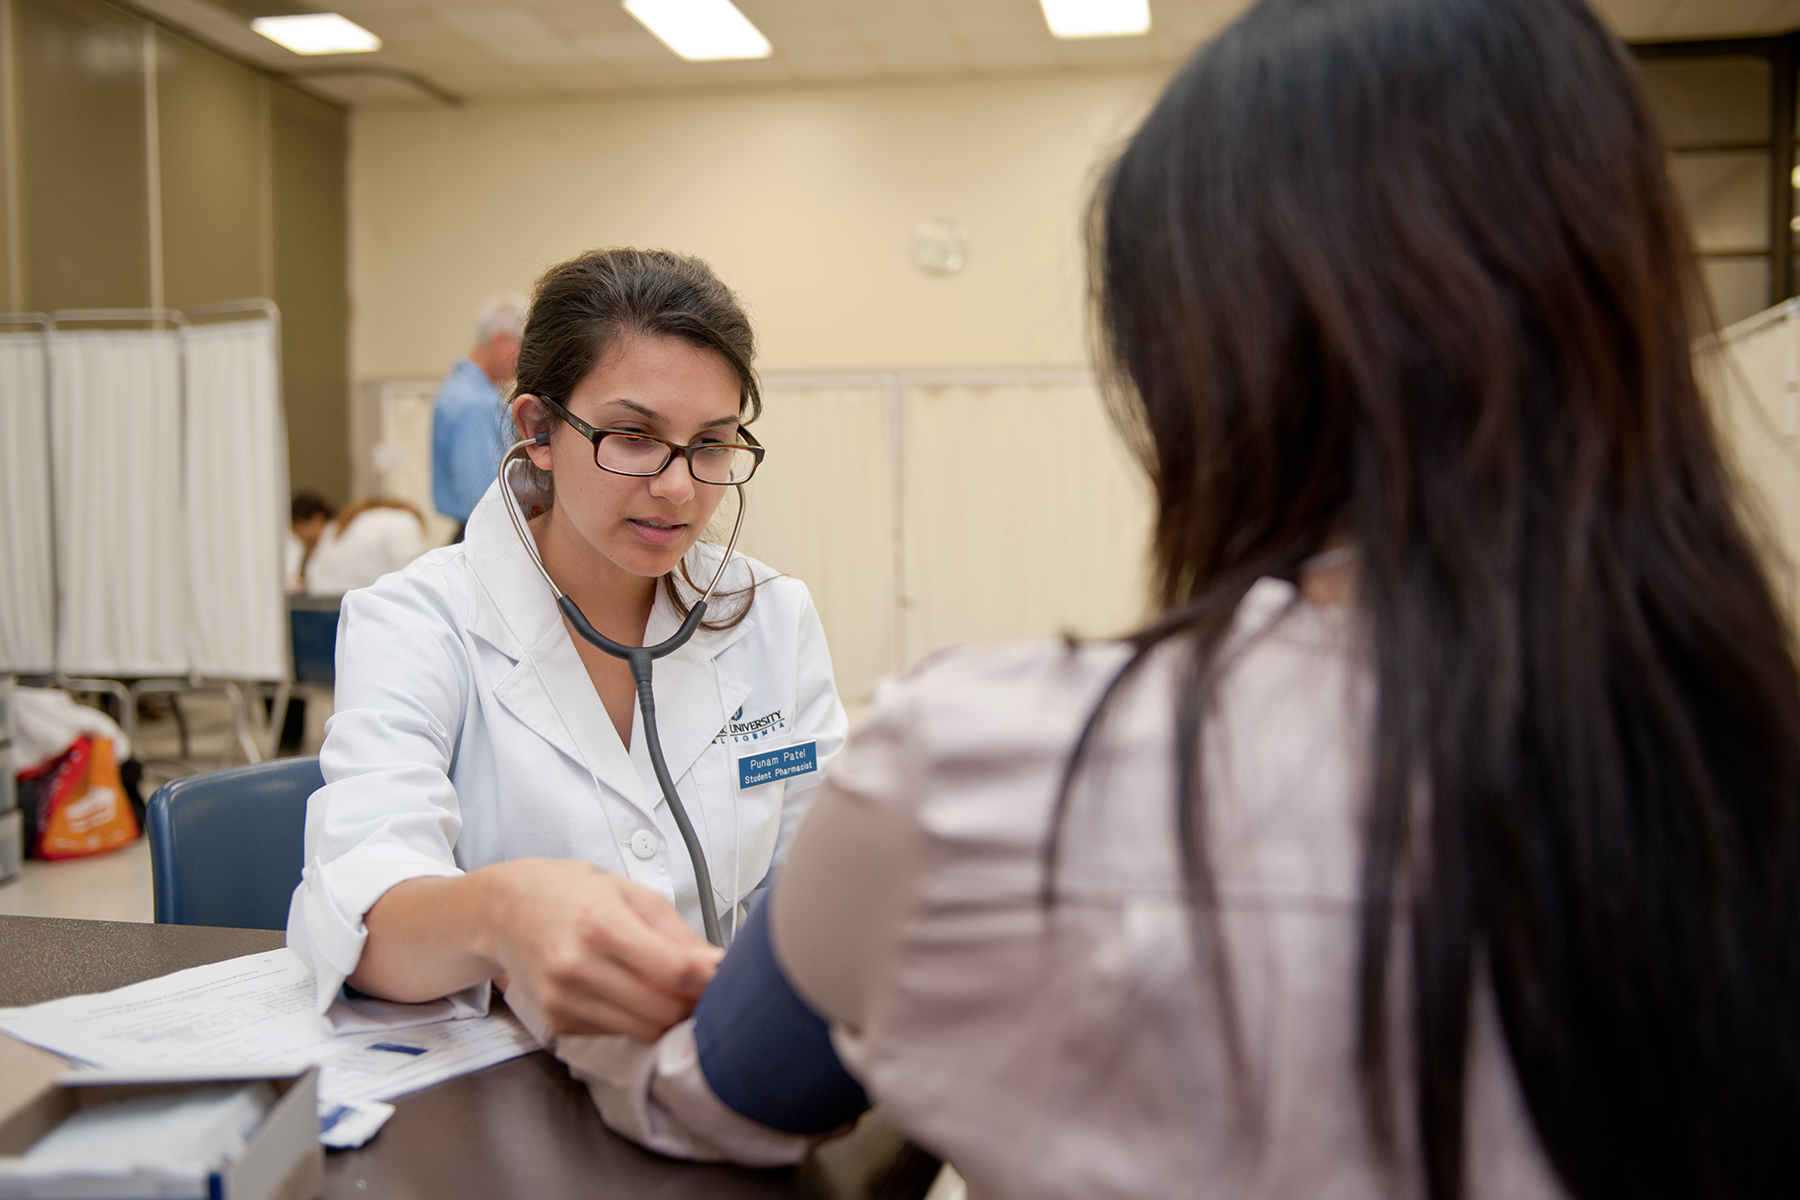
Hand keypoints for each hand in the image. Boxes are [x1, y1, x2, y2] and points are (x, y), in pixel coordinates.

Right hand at [483, 859, 721, 1040]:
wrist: (506, 910)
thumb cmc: (573, 893)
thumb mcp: (631, 893)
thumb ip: (678, 933)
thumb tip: (719, 965)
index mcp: (601, 924)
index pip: (673, 970)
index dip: (710, 980)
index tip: (730, 977)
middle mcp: (578, 967)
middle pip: (663, 1011)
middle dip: (695, 1004)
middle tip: (707, 990)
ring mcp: (565, 1000)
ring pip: (645, 1032)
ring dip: (670, 1018)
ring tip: (676, 992)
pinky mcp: (559, 1023)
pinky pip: (619, 1034)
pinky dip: (638, 1021)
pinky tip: (634, 996)